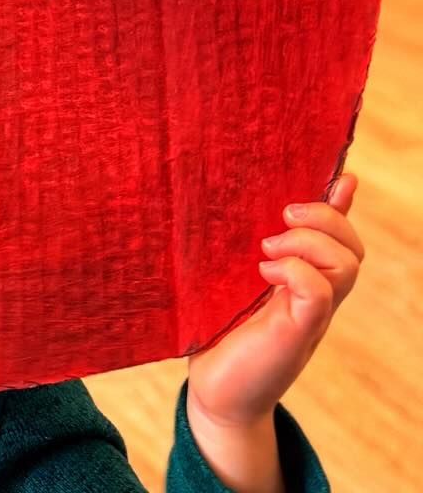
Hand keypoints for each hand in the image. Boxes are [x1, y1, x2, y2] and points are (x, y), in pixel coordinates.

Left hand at [187, 172, 362, 462]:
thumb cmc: (217, 329)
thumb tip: (264, 207)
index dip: (343, 205)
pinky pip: (320, 293)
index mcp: (302, 277)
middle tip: (282, 215)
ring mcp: (310, 314)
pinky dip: (298, 272)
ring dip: (310, 243)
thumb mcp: (233, 276)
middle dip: (327, 218)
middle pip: (353, 247)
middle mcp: (314, 294)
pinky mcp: (297, 333)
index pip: (340, 236)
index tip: (342, 177)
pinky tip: (264, 272)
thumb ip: (249, 246)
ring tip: (267, 249)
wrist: (214, 391)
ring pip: (346, 265)